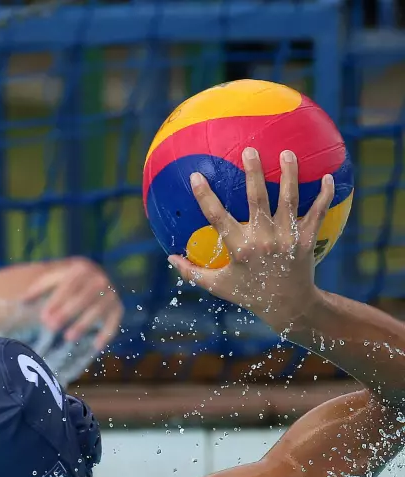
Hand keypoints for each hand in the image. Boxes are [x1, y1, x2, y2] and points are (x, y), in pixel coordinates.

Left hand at [13, 257, 121, 348]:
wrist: (92, 280)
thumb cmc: (65, 284)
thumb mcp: (52, 281)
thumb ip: (38, 289)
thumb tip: (23, 301)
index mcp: (81, 269)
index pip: (68, 284)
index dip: (56, 301)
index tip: (43, 316)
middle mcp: (99, 279)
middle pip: (83, 297)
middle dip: (67, 313)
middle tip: (51, 327)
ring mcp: (110, 293)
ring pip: (98, 310)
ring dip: (84, 324)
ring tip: (68, 338)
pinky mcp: (118, 308)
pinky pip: (114, 321)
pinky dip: (106, 333)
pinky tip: (96, 346)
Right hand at [168, 147, 332, 331]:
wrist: (288, 306)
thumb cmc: (249, 294)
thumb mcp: (218, 286)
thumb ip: (192, 271)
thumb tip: (170, 257)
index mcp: (239, 249)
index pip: (217, 217)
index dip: (205, 196)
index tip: (196, 176)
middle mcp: (264, 240)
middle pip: (257, 199)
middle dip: (253, 172)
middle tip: (249, 150)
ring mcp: (287, 238)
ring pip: (289, 199)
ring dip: (289, 174)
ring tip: (287, 153)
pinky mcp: (307, 239)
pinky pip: (317, 212)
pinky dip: (324, 194)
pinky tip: (328, 176)